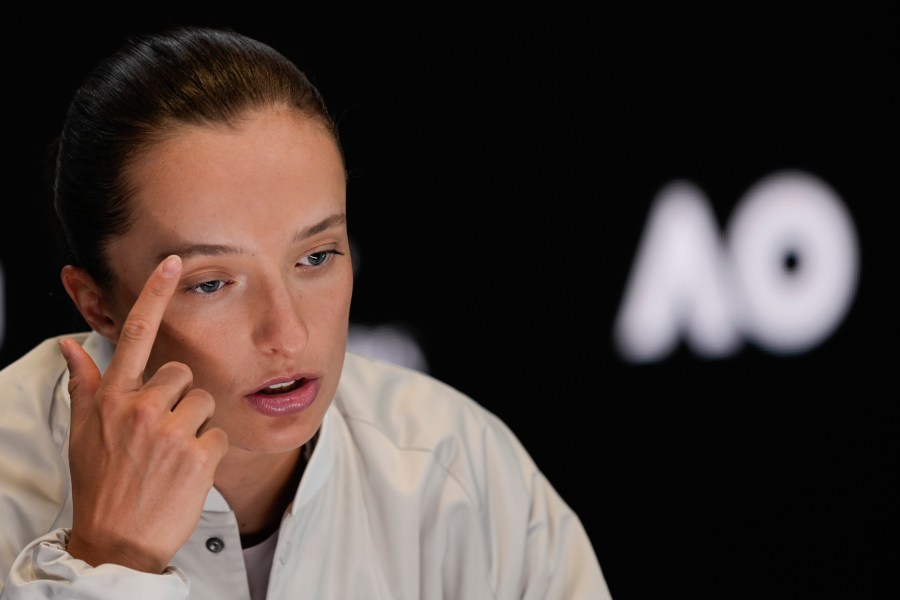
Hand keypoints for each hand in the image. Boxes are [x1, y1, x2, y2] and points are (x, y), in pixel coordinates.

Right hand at [61, 255, 228, 572]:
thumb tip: (69, 347)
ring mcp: (171, 431)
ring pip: (206, 402)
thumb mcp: (82, 433)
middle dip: (180, 399)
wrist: (117, 541)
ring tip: (174, 456)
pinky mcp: (199, 454)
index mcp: (113, 399)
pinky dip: (209, 453)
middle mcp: (141, 408)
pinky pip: (219, 434)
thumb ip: (83, 385)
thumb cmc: (101, 484)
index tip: (172, 262)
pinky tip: (188, 473)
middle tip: (163, 434)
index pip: (134, 334)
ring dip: (197, 426)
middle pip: (184, 373)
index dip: (154, 294)